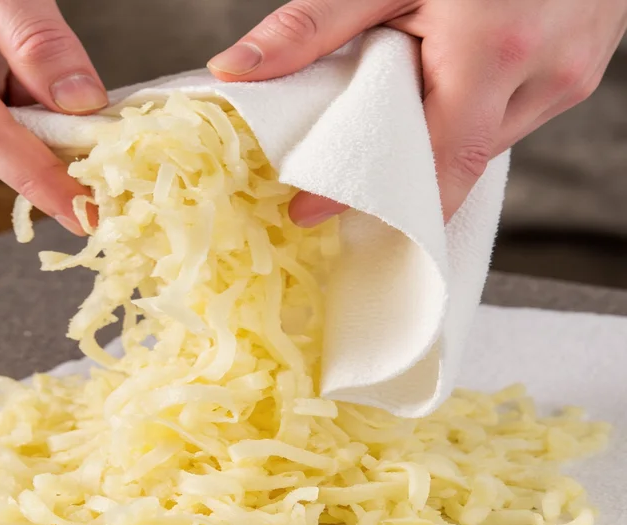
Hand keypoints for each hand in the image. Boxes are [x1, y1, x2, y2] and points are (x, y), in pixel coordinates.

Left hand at [208, 0, 626, 224]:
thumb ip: (313, 27)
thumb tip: (234, 69)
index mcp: (494, 54)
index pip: (435, 165)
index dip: (375, 198)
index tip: (312, 209)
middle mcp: (545, 77)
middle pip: (456, 164)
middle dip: (400, 174)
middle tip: (345, 170)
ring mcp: (570, 80)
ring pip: (485, 146)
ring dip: (438, 141)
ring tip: (399, 113)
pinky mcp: (579, 75)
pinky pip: (510, 120)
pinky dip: (469, 117)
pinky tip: (446, 91)